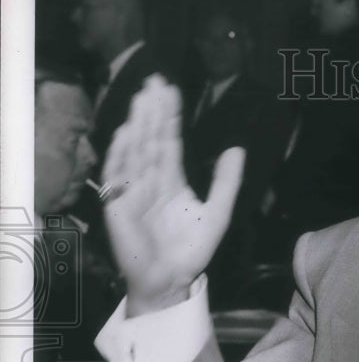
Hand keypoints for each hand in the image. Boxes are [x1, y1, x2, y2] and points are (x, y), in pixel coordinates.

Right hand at [101, 75, 244, 315]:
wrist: (173, 281)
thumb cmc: (191, 251)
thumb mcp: (218, 212)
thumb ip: (227, 182)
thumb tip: (237, 149)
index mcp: (171, 180)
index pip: (168, 141)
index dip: (169, 116)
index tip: (170, 90)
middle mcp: (149, 180)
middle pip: (150, 139)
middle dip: (152, 111)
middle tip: (156, 81)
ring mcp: (132, 191)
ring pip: (135, 150)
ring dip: (138, 124)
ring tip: (143, 98)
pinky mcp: (118, 206)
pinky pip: (117, 176)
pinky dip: (121, 153)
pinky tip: (127, 132)